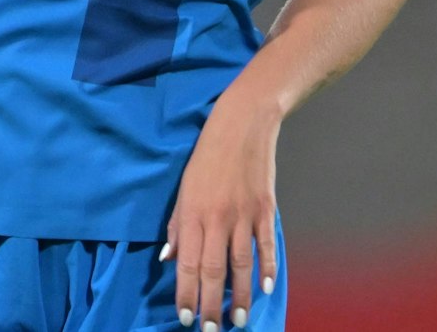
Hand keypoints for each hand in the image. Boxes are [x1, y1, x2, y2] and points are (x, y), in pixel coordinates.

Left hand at [161, 96, 279, 329]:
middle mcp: (218, 218)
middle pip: (214, 270)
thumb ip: (176, 226)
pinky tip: (267, 288)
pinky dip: (267, 268)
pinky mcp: (266, 209)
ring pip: (241, 264)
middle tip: (211, 330)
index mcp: (192, 213)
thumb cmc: (206, 157)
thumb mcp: (183, 189)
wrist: (242, 125)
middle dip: (211, 304)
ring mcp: (244, 215)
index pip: (187, 263)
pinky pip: (266, 245)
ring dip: (241, 296)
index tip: (186, 317)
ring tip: (240, 321)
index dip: (186, 293)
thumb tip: (169, 260)